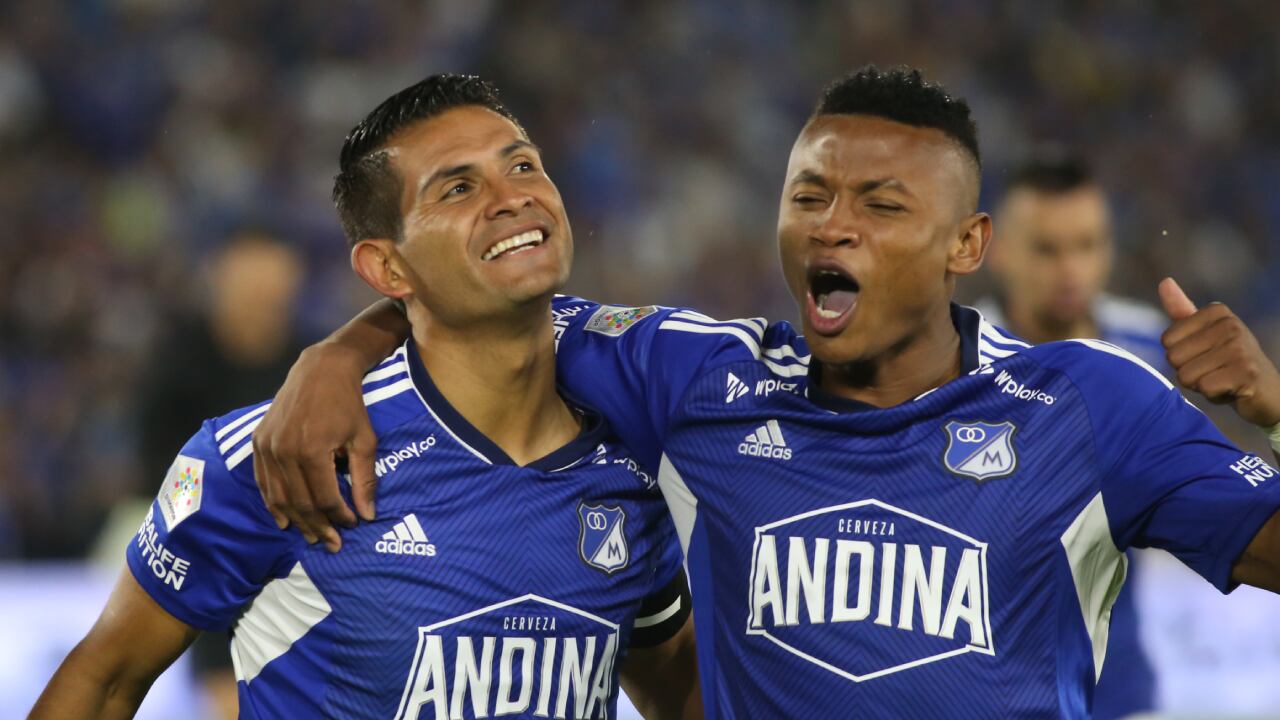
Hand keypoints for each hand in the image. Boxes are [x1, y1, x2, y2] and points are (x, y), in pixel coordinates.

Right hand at [252, 341, 378, 550]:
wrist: (321, 369)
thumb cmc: (349, 403)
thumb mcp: (364, 440)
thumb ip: (364, 479)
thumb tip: (368, 515)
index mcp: (312, 451)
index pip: (324, 498)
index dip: (339, 517)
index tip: (352, 525)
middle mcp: (284, 451)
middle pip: (300, 503)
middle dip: (317, 527)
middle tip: (332, 544)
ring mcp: (267, 446)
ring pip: (278, 497)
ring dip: (295, 521)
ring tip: (311, 536)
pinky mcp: (257, 441)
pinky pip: (262, 481)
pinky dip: (272, 503)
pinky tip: (284, 519)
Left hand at [1159, 277, 1279, 428]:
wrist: (1267, 391)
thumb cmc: (1228, 361)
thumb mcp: (1204, 333)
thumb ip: (1181, 310)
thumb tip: (1164, 281)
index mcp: (1217, 311)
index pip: (1166, 340)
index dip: (1180, 355)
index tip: (1205, 355)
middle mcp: (1230, 324)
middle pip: (1173, 358)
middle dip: (1188, 372)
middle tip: (1213, 370)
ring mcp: (1240, 348)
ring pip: (1186, 375)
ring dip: (1200, 385)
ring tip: (1222, 379)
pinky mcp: (1245, 373)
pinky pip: (1204, 388)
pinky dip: (1213, 395)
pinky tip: (1230, 390)